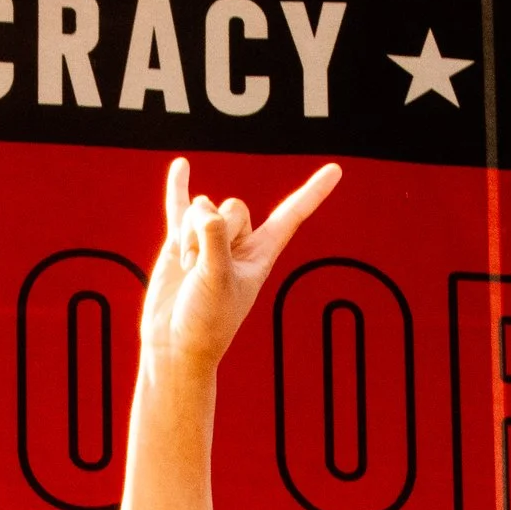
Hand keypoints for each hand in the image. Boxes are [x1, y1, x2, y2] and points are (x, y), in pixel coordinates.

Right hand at [141, 157, 340, 367]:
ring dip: (189, 235)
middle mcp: (239, 244)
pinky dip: (179, 186)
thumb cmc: (206, 322)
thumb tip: (203, 208)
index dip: (313, 192)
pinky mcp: (181, 241)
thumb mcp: (218, 280)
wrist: (174, 344)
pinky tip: (182, 165)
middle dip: (212, 230)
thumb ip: (215, 238)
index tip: (336, 170)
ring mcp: (209, 240)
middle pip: (233, 207)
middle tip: (201, 266)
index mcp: (261, 255)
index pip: (292, 216)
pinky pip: (181, 206)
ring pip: (202, 208)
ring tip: (186, 268)